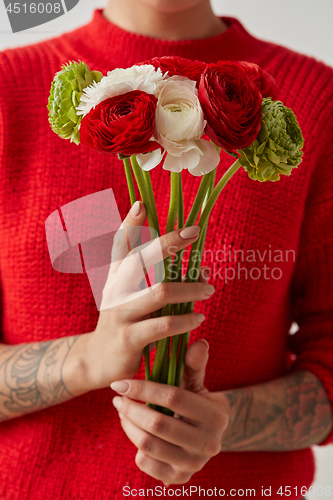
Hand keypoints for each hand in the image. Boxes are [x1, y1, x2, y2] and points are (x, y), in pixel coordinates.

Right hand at [82, 201, 214, 389]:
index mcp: (116, 277)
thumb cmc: (126, 324)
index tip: (142, 203)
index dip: (129, 224)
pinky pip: (162, 325)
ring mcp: (120, 313)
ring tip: (209, 289)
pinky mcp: (129, 338)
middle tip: (194, 232)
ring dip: (189, 288)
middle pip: (139, 259)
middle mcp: (115, 290)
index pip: (120, 245)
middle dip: (167, 242)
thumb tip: (203, 268)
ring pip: (158, 291)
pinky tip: (198, 319)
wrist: (99, 361)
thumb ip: (165, 282)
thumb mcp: (136, 299)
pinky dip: (185, 320)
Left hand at [111, 341, 228, 484]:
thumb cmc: (195, 402)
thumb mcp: (195, 384)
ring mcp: (195, 463)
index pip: (174, 397)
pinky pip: (147, 464)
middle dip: (131, 408)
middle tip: (116, 398)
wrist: (206, 436)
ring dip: (129, 425)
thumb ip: (194, 365)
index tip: (121, 382)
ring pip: (149, 444)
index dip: (144, 388)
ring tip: (122, 411)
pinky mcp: (180, 478)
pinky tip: (133, 432)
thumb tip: (200, 342)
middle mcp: (209, 443)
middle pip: (158, 423)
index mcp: (216, 415)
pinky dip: (134, 447)